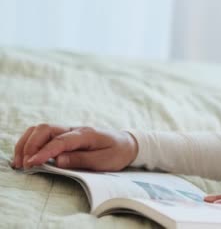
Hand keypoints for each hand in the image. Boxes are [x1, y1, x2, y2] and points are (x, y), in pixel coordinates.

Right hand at [12, 124, 137, 170]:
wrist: (127, 143)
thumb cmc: (117, 153)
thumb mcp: (104, 161)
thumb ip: (81, 160)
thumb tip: (58, 160)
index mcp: (86, 134)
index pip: (60, 141)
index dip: (44, 152)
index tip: (32, 163)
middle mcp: (75, 128)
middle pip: (46, 129)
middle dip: (30, 145)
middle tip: (23, 165)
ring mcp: (69, 129)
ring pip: (41, 128)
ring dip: (27, 143)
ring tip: (20, 162)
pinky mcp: (66, 134)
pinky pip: (44, 133)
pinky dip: (31, 142)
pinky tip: (25, 155)